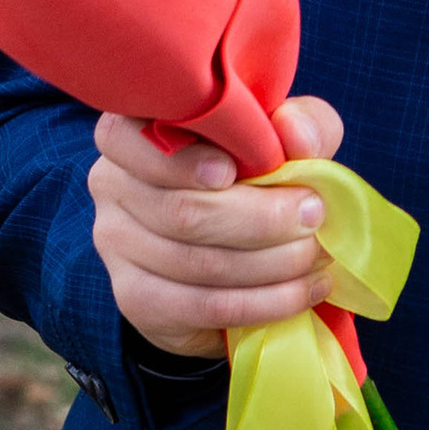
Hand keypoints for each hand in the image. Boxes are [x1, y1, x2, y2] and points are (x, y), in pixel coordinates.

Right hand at [88, 92, 345, 359]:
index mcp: (132, 130)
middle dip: (262, 219)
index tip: (234, 171)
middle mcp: (111, 184)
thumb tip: (294, 134)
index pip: (127, 138)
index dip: (181, 160)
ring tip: (317, 257)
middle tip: (313, 217)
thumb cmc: (254, 170)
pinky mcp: (135, 299)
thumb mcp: (284, 137)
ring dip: (272, 265)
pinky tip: (302, 292)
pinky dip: (263, 302)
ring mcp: (116, 245)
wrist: (230, 245)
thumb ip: (299, 123)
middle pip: (182, 211)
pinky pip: (203, 306)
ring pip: (197, 263)